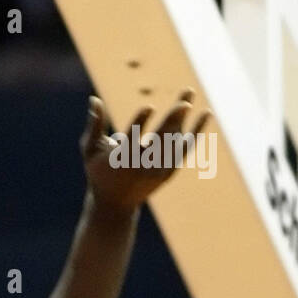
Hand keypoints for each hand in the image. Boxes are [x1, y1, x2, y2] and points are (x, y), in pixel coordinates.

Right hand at [83, 92, 210, 211]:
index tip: (149, 107)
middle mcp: (143, 166)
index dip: (140, 123)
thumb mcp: (91, 150)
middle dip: (172, 121)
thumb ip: (94, 125)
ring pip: (175, 140)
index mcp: (121, 160)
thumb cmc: (100, 172)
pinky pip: (186, 147)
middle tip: (184, 104)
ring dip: (183, 118)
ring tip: (188, 93)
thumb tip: (94, 98)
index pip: (132, 139)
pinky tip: (206, 113)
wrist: (116, 205)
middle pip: (160, 140)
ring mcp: (159, 169)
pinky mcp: (170, 171)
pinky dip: (196, 131)